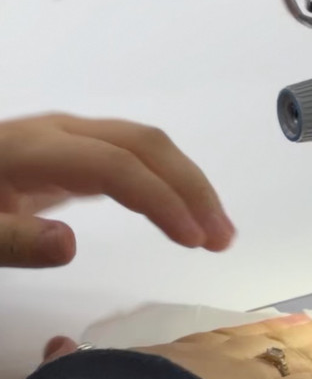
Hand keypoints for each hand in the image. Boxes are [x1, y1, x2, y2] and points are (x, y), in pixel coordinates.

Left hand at [0, 113, 234, 266]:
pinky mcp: (66, 155)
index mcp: (32, 148)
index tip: (196, 243)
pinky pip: (130, 157)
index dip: (161, 201)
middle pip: (142, 143)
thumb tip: (71, 245)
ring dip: (187, 183)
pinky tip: (180, 217)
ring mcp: (63, 140)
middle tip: (223, 239)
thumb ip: (10, 240)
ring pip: (143, 145)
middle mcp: (56, 133)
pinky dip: (165, 184)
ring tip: (217, 233)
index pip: (116, 166)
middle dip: (190, 187)